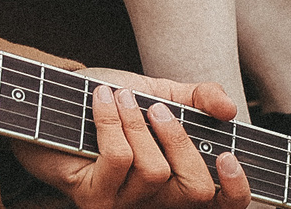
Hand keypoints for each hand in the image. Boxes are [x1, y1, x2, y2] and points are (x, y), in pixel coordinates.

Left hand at [11, 72, 252, 208]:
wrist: (53, 100)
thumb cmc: (110, 101)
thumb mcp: (159, 92)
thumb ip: (197, 98)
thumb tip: (229, 108)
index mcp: (178, 181)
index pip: (223, 206)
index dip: (237, 191)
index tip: (227, 155)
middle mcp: (156, 204)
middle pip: (194, 190)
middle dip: (178, 140)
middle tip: (155, 108)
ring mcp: (124, 207)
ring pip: (153, 170)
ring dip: (134, 123)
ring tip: (119, 97)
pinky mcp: (94, 200)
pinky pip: (119, 160)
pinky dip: (111, 121)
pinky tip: (101, 100)